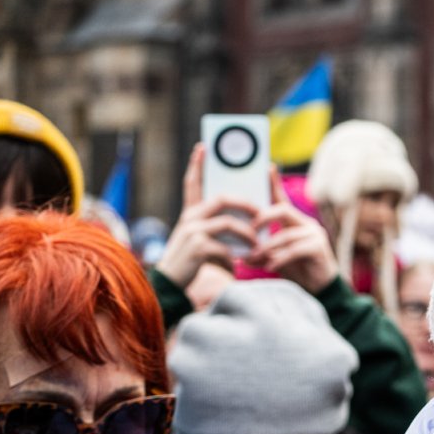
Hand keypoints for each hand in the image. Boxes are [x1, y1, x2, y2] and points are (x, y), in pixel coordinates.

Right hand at [156, 144, 258, 288]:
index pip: (192, 183)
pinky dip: (239, 254)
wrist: (170, 286)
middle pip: (223, 199)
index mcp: (190, 214)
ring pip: (229, 222)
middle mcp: (190, 218)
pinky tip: (243, 262)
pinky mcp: (197, 248)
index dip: (197, 165)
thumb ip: (219, 229)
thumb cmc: (193, 263)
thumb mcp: (204, 241)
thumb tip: (249, 225)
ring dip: (248, 233)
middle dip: (247, 204)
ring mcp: (192, 231)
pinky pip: (227, 246)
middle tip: (262, 211)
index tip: (203, 147)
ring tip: (258, 244)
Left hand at [246, 166, 338, 294]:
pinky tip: (270, 267)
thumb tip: (241, 254)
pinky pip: (294, 250)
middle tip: (248, 231)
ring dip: (267, 247)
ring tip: (253, 257)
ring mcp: (314, 235)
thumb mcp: (276, 258)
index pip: (281, 199)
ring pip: (286, 234)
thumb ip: (262, 252)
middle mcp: (306, 224)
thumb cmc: (298, 271)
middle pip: (282, 210)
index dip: (273, 183)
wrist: (321, 289)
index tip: (266, 167)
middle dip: (262, 219)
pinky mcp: (319, 248)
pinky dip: (279, 259)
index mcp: (295, 222)